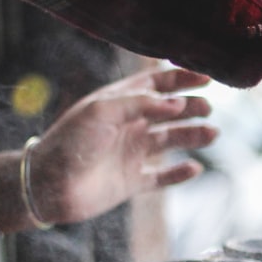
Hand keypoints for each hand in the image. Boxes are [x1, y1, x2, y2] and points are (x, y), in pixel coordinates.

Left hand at [28, 66, 218, 223]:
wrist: (50, 186)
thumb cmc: (70, 142)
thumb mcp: (101, 111)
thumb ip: (140, 103)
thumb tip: (177, 103)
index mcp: (118, 103)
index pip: (155, 84)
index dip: (180, 78)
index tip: (206, 76)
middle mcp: (128, 126)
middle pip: (168, 112)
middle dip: (191, 107)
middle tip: (207, 108)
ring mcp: (131, 153)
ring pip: (170, 140)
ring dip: (192, 136)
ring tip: (212, 134)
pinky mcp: (132, 181)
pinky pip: (162, 176)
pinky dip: (179, 173)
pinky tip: (195, 168)